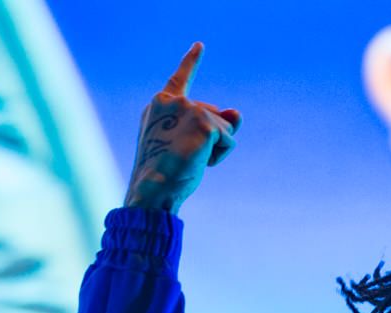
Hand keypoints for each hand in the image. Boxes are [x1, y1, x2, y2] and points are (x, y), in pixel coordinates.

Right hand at [124, 44, 241, 211]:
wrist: (154, 188)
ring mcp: (188, 109)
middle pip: (212, 114)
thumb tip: (237, 113)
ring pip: (223, 127)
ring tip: (190, 159)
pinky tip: (200, 161)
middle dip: (211, 137)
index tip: (200, 46)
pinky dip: (220, 156)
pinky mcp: (204, 122)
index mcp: (159, 106)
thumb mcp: (188, 144)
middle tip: (184, 157)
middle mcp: (172, 102)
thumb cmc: (166, 173)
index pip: (179, 79)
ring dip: (215, 149)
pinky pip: (228, 140)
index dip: (191, 62)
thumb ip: (212, 124)